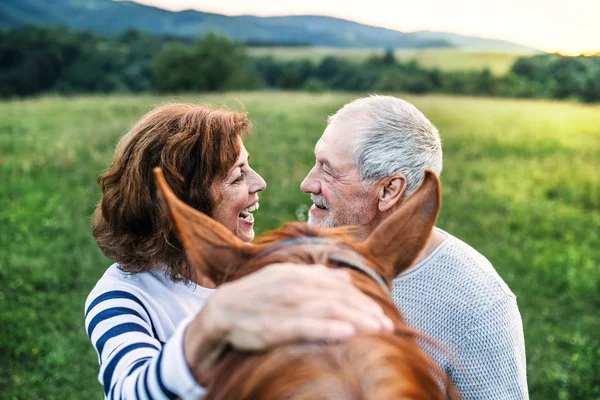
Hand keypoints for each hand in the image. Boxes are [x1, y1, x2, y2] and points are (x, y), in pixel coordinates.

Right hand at [183, 263, 393, 383]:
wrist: (222, 310)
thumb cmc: (259, 296)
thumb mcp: (286, 277)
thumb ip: (316, 276)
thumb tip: (345, 277)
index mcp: (299, 274)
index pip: (339, 287)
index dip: (362, 300)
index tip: (381, 314)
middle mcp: (295, 286)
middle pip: (338, 299)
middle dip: (365, 312)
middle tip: (388, 326)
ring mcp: (285, 306)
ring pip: (327, 311)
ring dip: (356, 320)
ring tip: (378, 330)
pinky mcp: (274, 327)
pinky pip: (305, 328)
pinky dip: (327, 330)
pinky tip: (347, 334)